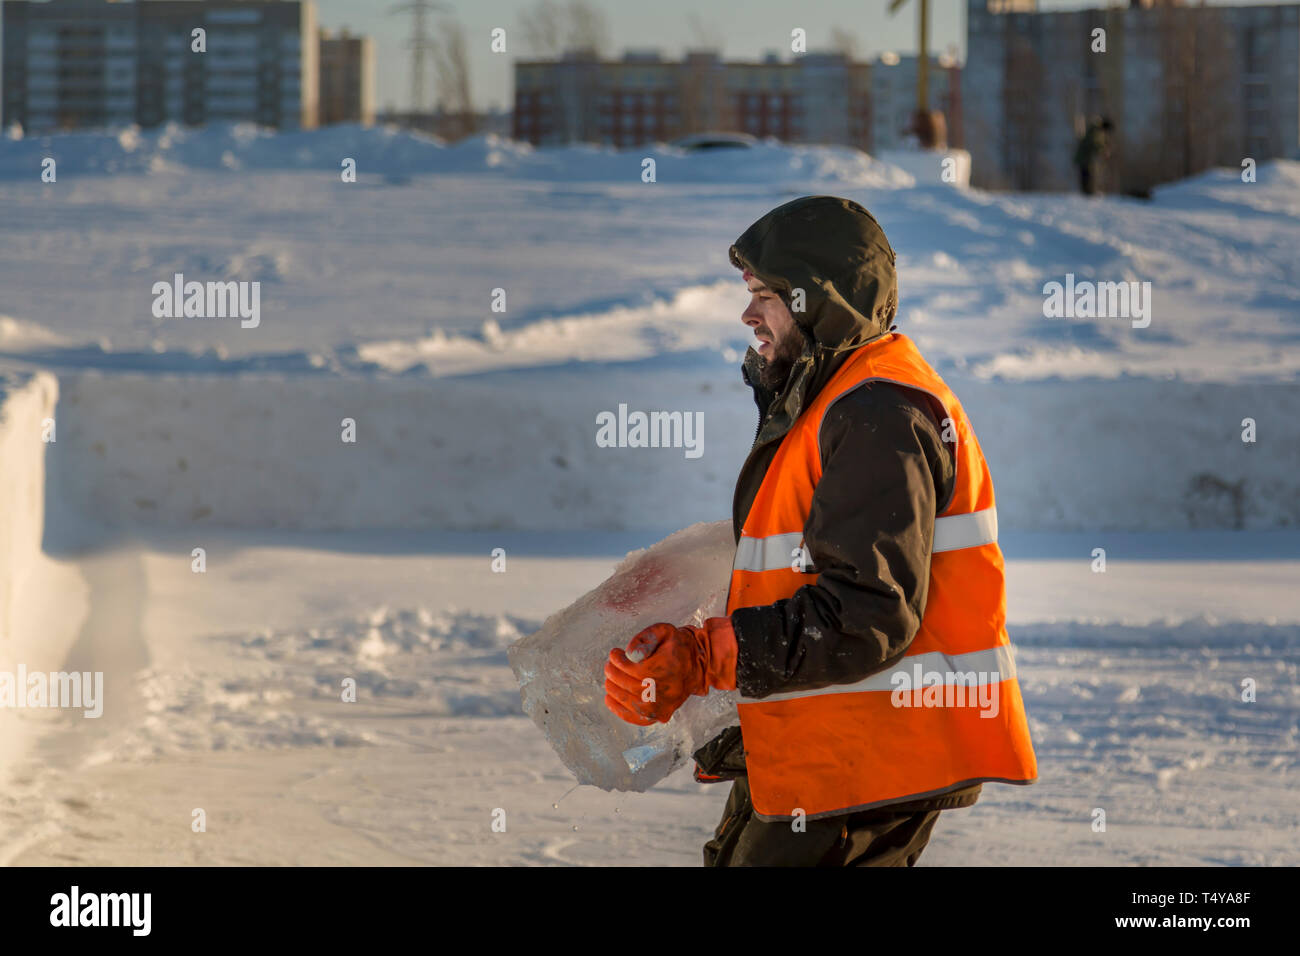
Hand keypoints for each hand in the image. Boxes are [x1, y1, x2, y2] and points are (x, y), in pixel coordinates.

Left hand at [604, 618, 736, 724]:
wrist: (698, 665)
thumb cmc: (677, 646)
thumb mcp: (665, 631)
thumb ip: (647, 638)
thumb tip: (630, 653)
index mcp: (668, 668)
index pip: (633, 669)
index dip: (618, 661)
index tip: (614, 653)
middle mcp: (667, 690)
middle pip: (629, 685)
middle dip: (613, 674)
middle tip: (609, 666)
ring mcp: (664, 706)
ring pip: (630, 702)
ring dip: (613, 690)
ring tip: (609, 679)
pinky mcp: (662, 715)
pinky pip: (637, 718)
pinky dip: (620, 710)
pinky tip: (609, 699)